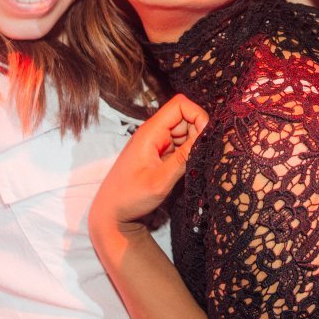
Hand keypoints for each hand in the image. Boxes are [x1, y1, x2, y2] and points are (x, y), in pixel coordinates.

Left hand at [91, 94, 206, 235]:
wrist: (111, 214)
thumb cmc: (129, 198)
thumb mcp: (160, 181)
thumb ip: (184, 158)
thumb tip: (207, 137)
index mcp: (150, 132)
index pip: (180, 104)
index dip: (197, 115)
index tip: (206, 137)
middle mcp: (153, 133)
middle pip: (185, 116)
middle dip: (198, 132)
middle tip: (198, 156)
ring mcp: (156, 143)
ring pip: (185, 131)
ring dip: (194, 144)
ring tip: (191, 165)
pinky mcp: (159, 154)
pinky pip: (180, 144)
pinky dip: (188, 153)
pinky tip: (185, 169)